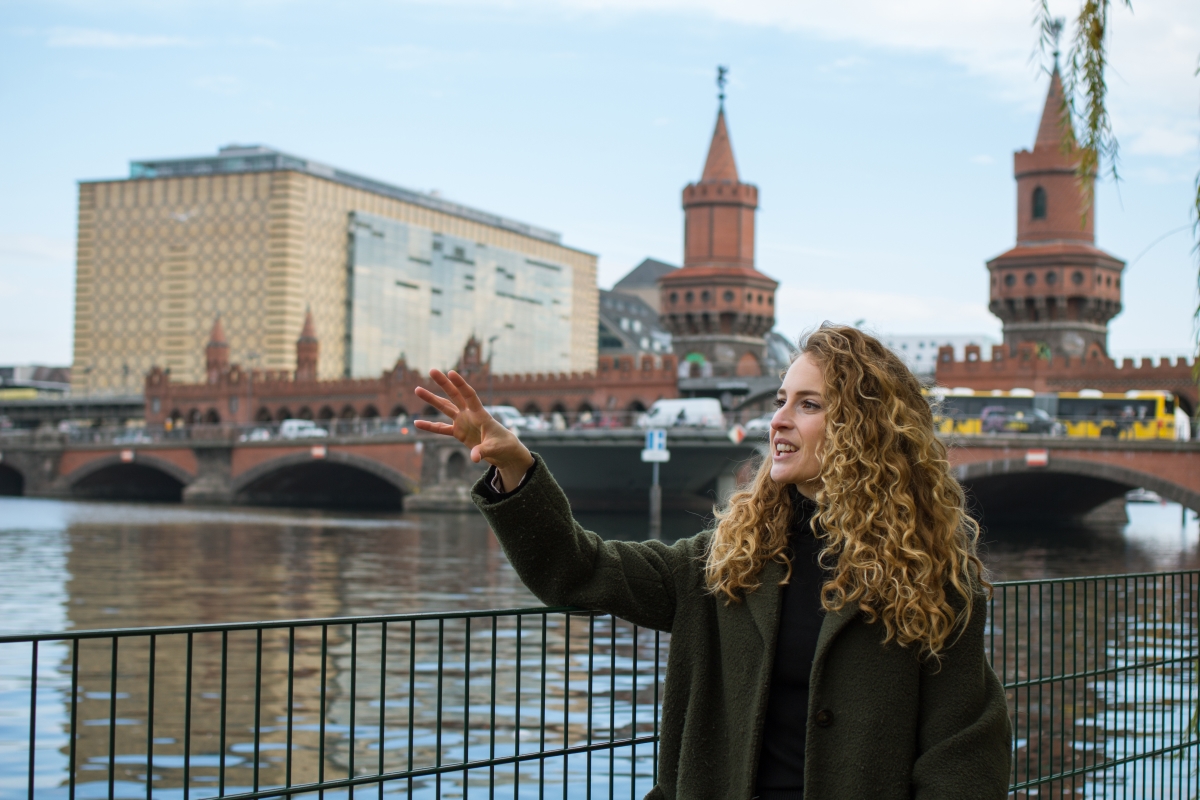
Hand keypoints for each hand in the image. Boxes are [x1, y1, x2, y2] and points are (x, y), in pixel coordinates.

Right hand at [414, 369, 534, 490]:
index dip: (461, 384)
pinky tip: (417, 423)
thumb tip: (474, 457)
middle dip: (443, 383)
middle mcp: (470, 414)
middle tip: (432, 370)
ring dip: (432, 399)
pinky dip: (430, 426)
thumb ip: (483, 451)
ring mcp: (463, 421)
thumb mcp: (495, 448)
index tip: (451, 373)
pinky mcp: (458, 432)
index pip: (470, 395)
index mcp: (480, 414)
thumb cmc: (503, 445)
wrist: (503, 451)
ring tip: (417, 389)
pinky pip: (441, 428)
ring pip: (445, 407)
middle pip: (455, 395)